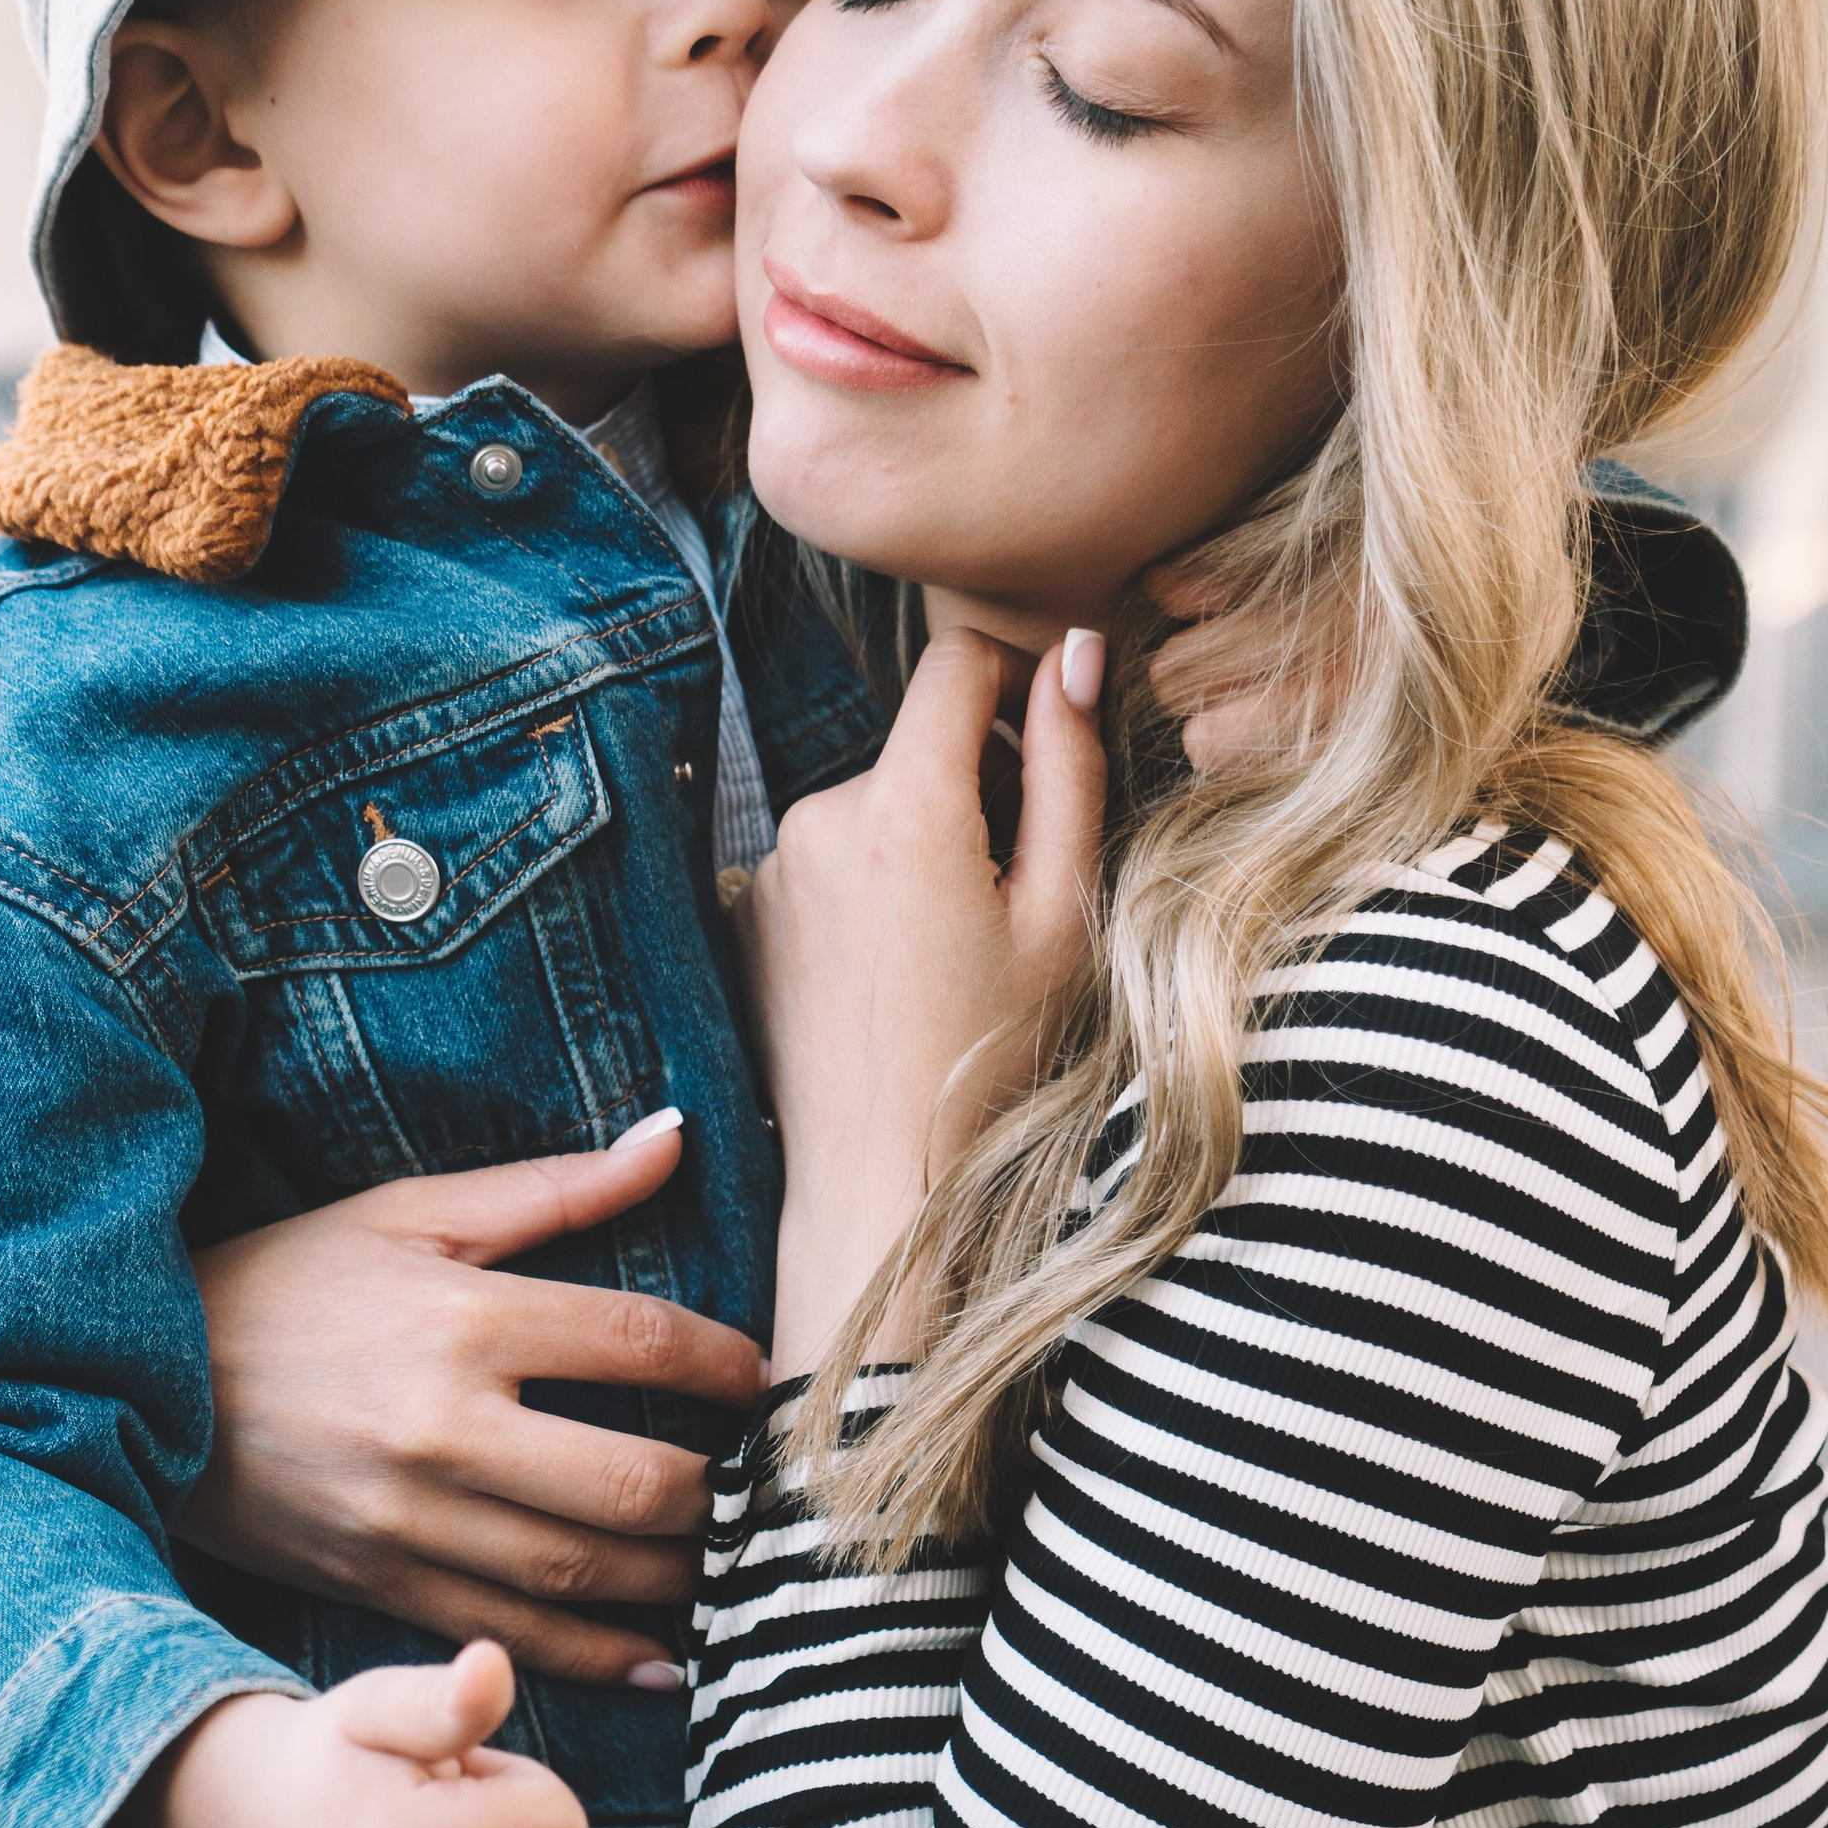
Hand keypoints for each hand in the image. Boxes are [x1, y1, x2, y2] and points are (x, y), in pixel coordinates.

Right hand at [183, 1113, 764, 1683]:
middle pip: (627, 1479)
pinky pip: (512, 1636)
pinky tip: (663, 1662)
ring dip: (678, 1578)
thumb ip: (553, 1188)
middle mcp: (444, 1429)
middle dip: (718, 1491)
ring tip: (731, 1562)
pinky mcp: (383, 1587)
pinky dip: (599, 1659)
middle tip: (760, 1485)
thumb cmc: (289, 1283)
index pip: (637, 1342)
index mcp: (462, 1321)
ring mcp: (411, 1521)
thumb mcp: (409, 1216)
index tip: (761, 1376)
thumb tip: (674, 1135)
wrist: (146, 1385)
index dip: (725, 1363)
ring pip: (580, 1571)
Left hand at [740, 629, 1105, 1377]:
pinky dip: (875, 884)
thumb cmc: (994, 1053)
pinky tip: (899, 968)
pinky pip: (833, 856)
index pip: (957, 660)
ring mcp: (773, 863)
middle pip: (920, 743)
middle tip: (1018, 894)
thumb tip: (1077, 651)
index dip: (1019, 680)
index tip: (1051, 742)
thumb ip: (1072, 765)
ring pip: (879, 803)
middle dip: (980, 789)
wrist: (881, 1176)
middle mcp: (820, 815)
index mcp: (904, 805)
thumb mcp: (1066, 909)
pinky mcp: (750, 907)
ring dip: (927, 841)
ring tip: (957, 945)